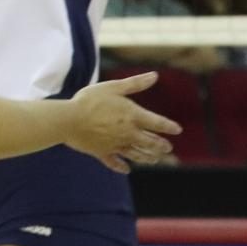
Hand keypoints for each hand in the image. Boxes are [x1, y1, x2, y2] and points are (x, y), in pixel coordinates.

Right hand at [63, 73, 181, 173]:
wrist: (69, 119)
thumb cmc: (90, 100)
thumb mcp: (113, 87)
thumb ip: (135, 83)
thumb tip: (154, 76)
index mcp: (132, 116)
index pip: (157, 123)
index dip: (169, 126)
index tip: (177, 130)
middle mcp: (128, 133)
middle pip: (150, 142)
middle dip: (160, 146)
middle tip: (168, 148)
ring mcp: (115, 145)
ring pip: (136, 155)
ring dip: (147, 158)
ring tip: (154, 160)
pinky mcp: (102, 152)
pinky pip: (114, 163)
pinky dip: (121, 167)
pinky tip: (127, 169)